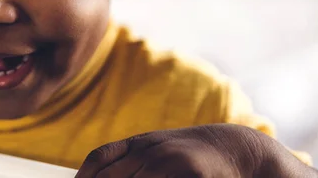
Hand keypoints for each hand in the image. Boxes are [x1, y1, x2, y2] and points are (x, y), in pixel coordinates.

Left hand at [76, 124, 271, 177]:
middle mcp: (148, 148)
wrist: (233, 146)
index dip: (84, 177)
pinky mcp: (187, 170)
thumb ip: (128, 162)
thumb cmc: (189, 155)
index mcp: (137, 143)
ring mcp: (167, 158)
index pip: (99, 159)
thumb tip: (94, 176)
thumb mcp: (155, 151)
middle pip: (111, 176)